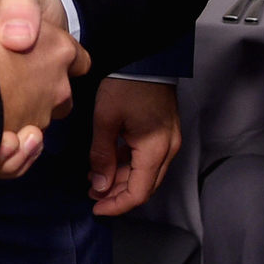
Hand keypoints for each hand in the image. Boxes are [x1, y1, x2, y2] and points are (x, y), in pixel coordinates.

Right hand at [0, 0, 88, 178]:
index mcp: (59, 49)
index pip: (74, 55)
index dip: (54, 51)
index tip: (30, 51)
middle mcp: (56, 90)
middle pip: (59, 94)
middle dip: (39, 90)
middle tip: (5, 79)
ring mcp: (35, 123)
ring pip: (36, 124)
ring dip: (21, 117)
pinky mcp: (12, 155)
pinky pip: (15, 156)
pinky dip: (5, 150)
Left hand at [88, 78, 180, 215]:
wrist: (146, 55)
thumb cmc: (125, 85)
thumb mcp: (106, 120)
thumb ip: (102, 156)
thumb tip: (99, 187)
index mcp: (155, 150)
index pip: (138, 193)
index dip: (116, 206)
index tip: (96, 208)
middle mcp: (168, 149)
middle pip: (145, 186)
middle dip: (119, 195)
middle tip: (93, 195)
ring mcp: (170, 139)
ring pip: (148, 174)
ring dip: (124, 180)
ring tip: (97, 180)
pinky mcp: (166, 131)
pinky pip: (150, 159)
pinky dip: (131, 166)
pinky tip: (112, 162)